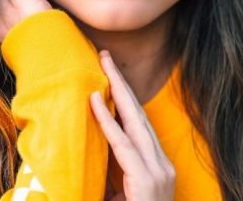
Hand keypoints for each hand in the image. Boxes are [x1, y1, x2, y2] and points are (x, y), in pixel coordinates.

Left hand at [89, 51, 175, 200]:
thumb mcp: (116, 198)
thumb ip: (108, 179)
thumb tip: (82, 159)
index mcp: (155, 168)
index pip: (138, 125)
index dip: (124, 98)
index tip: (109, 75)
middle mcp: (160, 165)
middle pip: (139, 115)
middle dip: (121, 83)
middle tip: (104, 55)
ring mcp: (157, 173)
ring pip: (134, 123)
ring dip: (117, 91)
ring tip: (102, 65)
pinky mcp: (147, 182)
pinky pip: (123, 146)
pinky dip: (108, 122)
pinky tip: (96, 101)